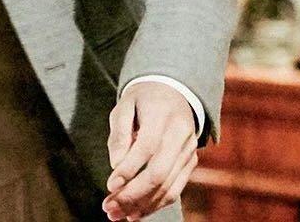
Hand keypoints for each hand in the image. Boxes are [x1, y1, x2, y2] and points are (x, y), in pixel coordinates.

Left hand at [103, 80, 198, 220]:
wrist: (174, 91)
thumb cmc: (142, 100)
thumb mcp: (124, 106)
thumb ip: (119, 134)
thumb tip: (116, 166)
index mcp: (163, 114)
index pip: (148, 146)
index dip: (129, 169)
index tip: (110, 185)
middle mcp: (181, 134)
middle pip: (160, 172)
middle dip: (133, 194)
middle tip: (109, 208)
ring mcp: (189, 150)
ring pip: (168, 186)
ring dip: (142, 205)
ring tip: (117, 215)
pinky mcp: (191, 162)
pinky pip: (175, 189)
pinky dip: (155, 205)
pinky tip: (136, 213)